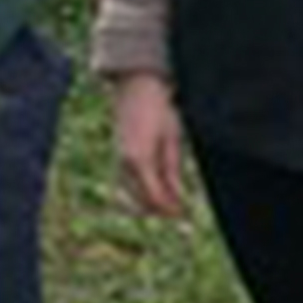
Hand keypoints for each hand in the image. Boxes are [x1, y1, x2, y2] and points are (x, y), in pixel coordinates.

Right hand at [110, 70, 191, 218]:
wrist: (136, 88)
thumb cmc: (159, 110)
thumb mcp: (171, 139)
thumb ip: (172, 170)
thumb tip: (177, 196)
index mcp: (140, 160)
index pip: (154, 197)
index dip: (170, 208)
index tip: (184, 214)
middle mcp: (125, 164)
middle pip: (141, 200)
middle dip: (160, 210)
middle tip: (180, 213)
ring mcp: (119, 160)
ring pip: (132, 194)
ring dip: (149, 202)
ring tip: (170, 202)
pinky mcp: (118, 156)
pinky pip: (128, 182)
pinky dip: (141, 190)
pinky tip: (157, 188)